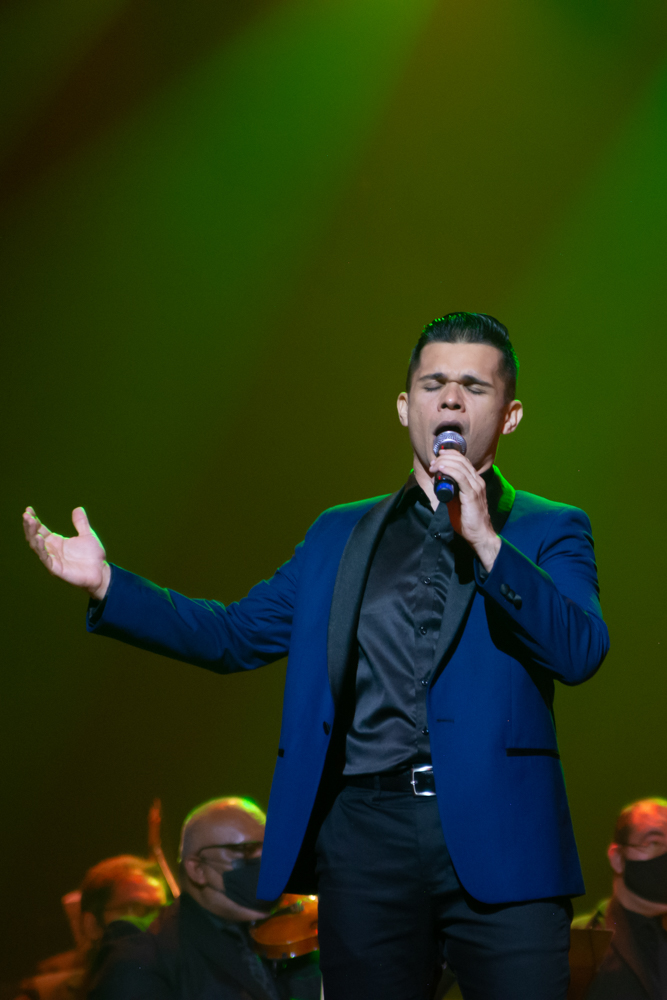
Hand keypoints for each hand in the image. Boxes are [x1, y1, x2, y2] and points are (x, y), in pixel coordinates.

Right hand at [22, 506, 110, 599]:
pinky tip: (39, 538)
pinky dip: (41, 548)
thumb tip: (78, 508)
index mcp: (56, 542)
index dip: (34, 520)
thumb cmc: (93, 556)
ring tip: (30, 522)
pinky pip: (45, 559)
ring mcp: (53, 559)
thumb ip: (81, 523)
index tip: (29, 509)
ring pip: (37, 547)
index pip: (40, 529)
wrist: (101, 572)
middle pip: (35, 537)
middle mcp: (51, 550)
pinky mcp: (56, 569)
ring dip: (32, 534)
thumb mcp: (88, 535)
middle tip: (26, 514)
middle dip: (29, 526)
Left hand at [428, 451, 500, 572]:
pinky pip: (460, 477)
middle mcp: (477, 481)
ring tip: (434, 466)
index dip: (450, 455)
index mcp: (475, 481)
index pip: (464, 461)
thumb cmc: (468, 520)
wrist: (480, 534)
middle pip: (461, 460)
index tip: (437, 457)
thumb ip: (449, 491)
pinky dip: (449, 470)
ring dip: (444, 463)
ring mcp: (476, 487)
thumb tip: (437, 483)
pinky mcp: (472, 494)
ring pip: (460, 466)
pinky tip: (441, 469)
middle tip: (432, 463)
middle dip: (444, 458)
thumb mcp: (455, 502)